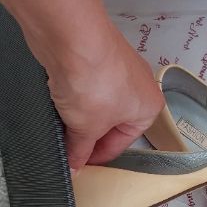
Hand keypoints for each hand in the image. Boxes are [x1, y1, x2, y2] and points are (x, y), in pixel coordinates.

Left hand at [21, 20, 164, 170]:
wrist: (74, 38)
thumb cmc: (94, 84)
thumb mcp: (87, 128)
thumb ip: (80, 151)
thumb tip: (74, 168)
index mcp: (149, 109)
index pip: (121, 143)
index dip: (97, 156)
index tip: (77, 163)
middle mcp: (140, 87)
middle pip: (110, 123)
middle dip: (87, 135)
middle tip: (65, 146)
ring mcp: (118, 68)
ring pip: (97, 103)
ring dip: (78, 115)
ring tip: (58, 123)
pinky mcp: (97, 56)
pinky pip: (86, 85)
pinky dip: (73, 95)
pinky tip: (57, 100)